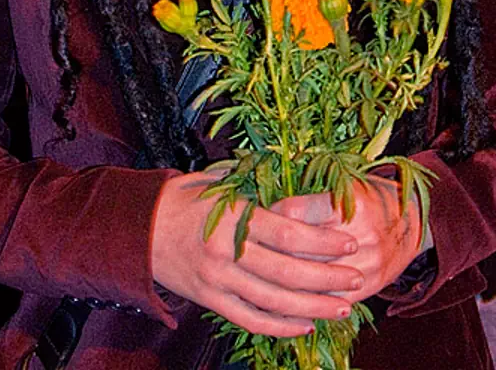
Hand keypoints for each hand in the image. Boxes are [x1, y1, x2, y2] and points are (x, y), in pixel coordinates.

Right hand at [151, 172, 366, 337]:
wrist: (138, 228)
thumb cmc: (182, 198)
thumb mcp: (217, 181)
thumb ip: (252, 181)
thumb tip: (293, 169)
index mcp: (233, 217)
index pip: (288, 233)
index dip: (322, 241)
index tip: (349, 242)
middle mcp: (227, 252)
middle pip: (288, 273)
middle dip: (327, 279)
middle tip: (357, 279)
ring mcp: (218, 281)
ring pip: (274, 303)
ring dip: (313, 308)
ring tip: (342, 308)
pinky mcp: (210, 301)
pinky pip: (251, 320)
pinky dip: (280, 327)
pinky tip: (305, 325)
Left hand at [271, 175, 427, 300]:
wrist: (413, 223)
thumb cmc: (372, 197)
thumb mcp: (346, 183)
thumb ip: (312, 197)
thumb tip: (268, 208)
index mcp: (348, 202)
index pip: (294, 213)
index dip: (271, 216)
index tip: (258, 217)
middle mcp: (358, 234)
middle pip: (298, 249)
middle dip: (269, 250)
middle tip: (252, 246)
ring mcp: (364, 264)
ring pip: (310, 278)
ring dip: (281, 279)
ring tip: (259, 272)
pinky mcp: (369, 286)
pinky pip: (329, 300)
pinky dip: (304, 301)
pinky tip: (285, 298)